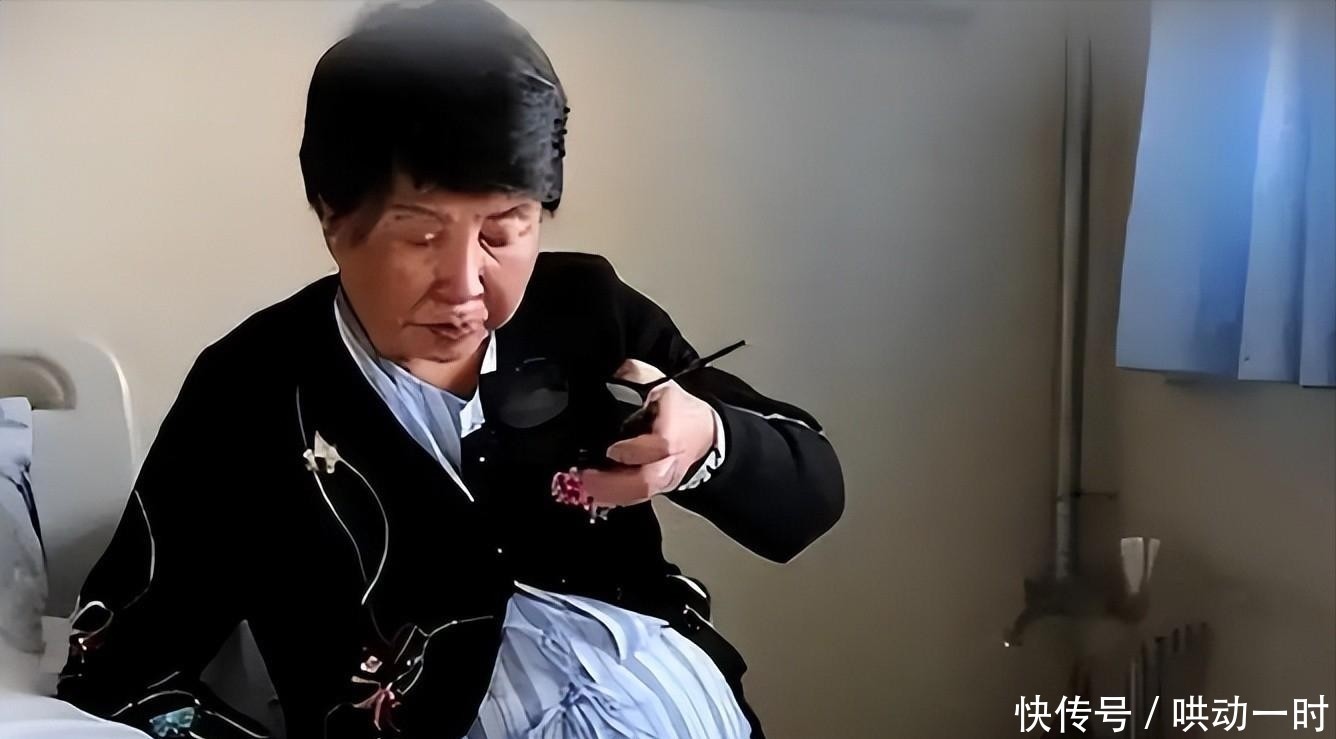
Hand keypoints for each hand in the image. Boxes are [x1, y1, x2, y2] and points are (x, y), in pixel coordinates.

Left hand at [579, 359, 716, 506]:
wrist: (704, 436)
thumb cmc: (680, 410)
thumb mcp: (662, 385)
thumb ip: (636, 377)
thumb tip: (613, 371)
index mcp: (677, 431)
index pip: (661, 445)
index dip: (635, 451)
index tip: (612, 450)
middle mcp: (672, 461)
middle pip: (647, 481)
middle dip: (613, 483)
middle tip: (583, 476)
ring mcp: (665, 480)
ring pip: (638, 495)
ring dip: (607, 493)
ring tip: (579, 486)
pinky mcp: (656, 490)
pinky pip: (633, 499)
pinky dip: (610, 498)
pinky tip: (589, 493)